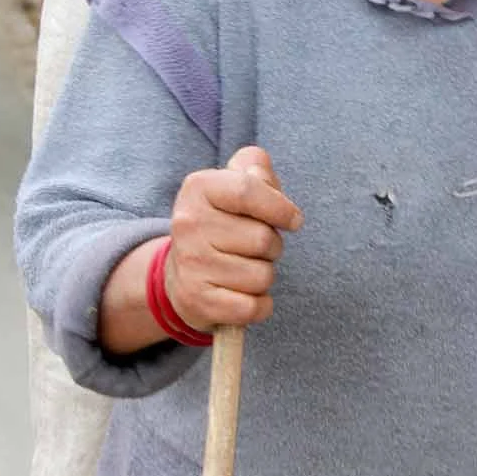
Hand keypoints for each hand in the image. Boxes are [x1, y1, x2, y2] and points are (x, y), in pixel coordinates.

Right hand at [166, 146, 302, 330]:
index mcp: (198, 188)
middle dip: (273, 246)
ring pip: (263, 275)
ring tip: (245, 268)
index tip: (294, 220)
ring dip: (265, 275)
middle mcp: (188, 224)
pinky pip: (253, 307)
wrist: (182, 273)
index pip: (249, 190)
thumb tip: (263, 178)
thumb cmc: (223, 222)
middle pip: (263, 238)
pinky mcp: (197, 302)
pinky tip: (244, 295)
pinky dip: (260, 305)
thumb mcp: (234, 183)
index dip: (280, 207)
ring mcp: (190, 264)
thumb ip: (256, 168)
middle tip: (256, 248)